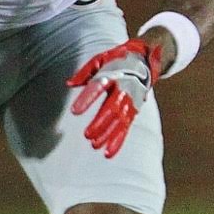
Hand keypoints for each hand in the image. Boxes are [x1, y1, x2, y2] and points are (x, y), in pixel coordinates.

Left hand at [67, 40, 162, 157]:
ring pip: (120, 121)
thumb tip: (68, 84)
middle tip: (87, 135)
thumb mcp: (100, 59)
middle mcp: (124, 89)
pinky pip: (126, 128)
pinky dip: (118, 141)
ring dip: (108, 134)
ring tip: (95, 145)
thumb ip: (84, 73)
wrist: (145, 59)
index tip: (74, 111)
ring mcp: (131, 101)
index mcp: (112, 74)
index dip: (87, 99)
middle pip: (112, 108)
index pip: (98, 87)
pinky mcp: (134, 111)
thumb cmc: (117, 60)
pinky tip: (108, 153)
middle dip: (100, 122)